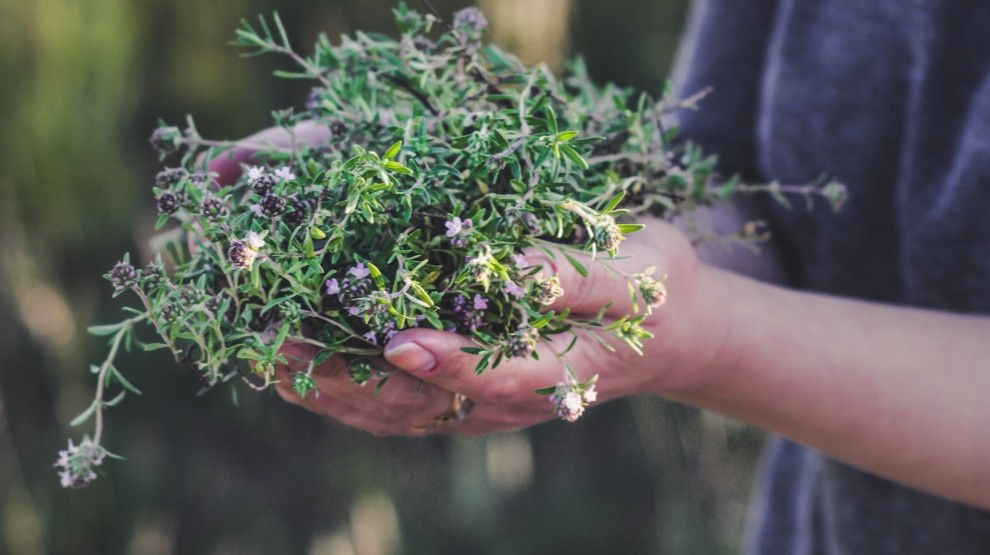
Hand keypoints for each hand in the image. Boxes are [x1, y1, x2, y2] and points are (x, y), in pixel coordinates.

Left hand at [271, 218, 728, 435]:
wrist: (665, 330)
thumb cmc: (654, 290)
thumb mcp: (638, 272)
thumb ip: (581, 277)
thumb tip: (509, 267)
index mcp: (561, 370)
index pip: (498, 375)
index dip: (449, 363)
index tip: (398, 339)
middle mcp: (512, 399)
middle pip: (426, 404)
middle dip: (353, 380)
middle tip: (284, 348)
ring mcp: (485, 404)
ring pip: (402, 411)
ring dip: (335, 389)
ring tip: (270, 357)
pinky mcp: (466, 395)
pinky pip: (401, 405)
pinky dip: (349, 390)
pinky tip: (302, 366)